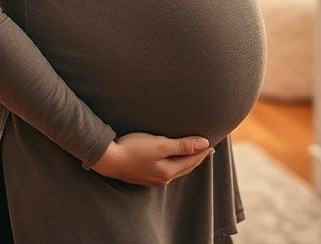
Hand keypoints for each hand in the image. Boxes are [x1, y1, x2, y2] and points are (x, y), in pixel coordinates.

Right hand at [90, 133, 213, 186]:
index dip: (202, 150)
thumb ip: (182, 145)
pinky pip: (166, 170)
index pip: (192, 160)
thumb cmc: (133, 148)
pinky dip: (174, 164)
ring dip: (186, 161)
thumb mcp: (160, 144)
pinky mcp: (144, 176)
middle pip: (186, 167)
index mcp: (169, 171)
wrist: (108, 159)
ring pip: (176, 170)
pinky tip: (172, 160)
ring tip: (193, 153)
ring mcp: (153, 179)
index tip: (212, 142)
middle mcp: (163, 178)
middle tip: (207, 148)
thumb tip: (204, 144)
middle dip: (197, 157)